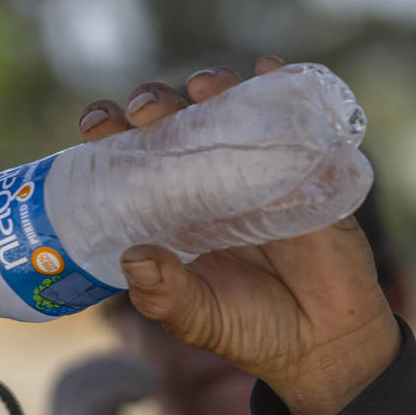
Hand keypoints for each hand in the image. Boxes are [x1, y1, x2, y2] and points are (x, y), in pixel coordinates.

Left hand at [77, 58, 400, 414]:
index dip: (110, 130)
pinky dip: (282, 86)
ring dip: (213, 87)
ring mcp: (259, 167)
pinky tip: (268, 70)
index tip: (93, 126)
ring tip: (202, 89)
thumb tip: (134, 256)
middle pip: (174, 119)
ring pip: (230, 107)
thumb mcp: (195, 318)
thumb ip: (163, 294)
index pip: (131, 153)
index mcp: (170, 204)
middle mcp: (209, 176)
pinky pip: (298, 117)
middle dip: (154, 102)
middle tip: (145, 112)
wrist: (322, 344)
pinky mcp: (310, 169)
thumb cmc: (248, 326)